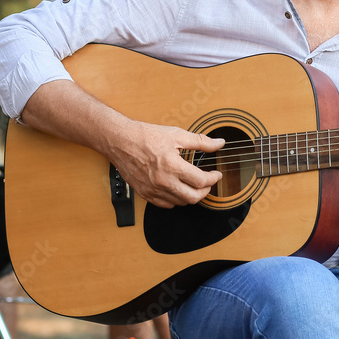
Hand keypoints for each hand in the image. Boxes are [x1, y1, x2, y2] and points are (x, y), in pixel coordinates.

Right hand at [106, 121, 224, 208]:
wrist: (120, 141)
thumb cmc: (145, 136)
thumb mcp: (176, 134)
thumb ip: (200, 141)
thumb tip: (219, 143)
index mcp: (172, 165)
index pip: (201, 181)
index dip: (213, 179)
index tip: (216, 175)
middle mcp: (163, 181)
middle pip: (193, 197)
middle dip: (205, 191)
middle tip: (208, 183)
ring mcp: (153, 189)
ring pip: (180, 203)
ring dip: (191, 196)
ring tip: (193, 185)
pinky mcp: (145, 193)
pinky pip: (165, 205)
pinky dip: (175, 200)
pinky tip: (177, 190)